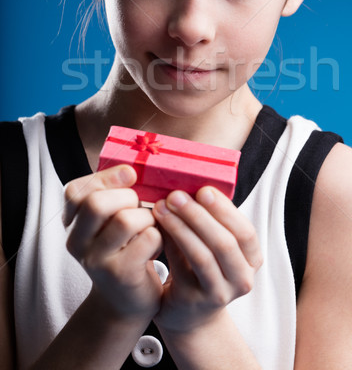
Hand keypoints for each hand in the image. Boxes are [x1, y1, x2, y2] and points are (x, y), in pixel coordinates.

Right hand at [64, 165, 162, 321]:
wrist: (127, 302)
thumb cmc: (125, 250)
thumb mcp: (112, 221)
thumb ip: (115, 195)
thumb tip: (132, 169)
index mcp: (72, 224)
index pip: (76, 191)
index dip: (106, 177)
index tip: (130, 176)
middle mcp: (77, 243)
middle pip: (97, 203)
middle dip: (128, 197)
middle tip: (139, 209)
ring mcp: (96, 261)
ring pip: (125, 220)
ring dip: (147, 218)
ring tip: (150, 228)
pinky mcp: (121, 274)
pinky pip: (148, 239)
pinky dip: (159, 236)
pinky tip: (155, 246)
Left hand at [152, 187, 262, 332]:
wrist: (189, 312)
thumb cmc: (201, 268)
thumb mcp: (215, 244)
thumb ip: (211, 220)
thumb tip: (191, 184)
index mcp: (252, 259)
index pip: (246, 231)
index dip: (225, 210)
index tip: (203, 189)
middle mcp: (242, 279)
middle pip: (225, 243)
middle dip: (199, 215)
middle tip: (177, 195)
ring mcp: (220, 294)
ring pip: (203, 256)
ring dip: (181, 227)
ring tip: (162, 207)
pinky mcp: (195, 301)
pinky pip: (182, 268)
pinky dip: (170, 243)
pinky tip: (158, 226)